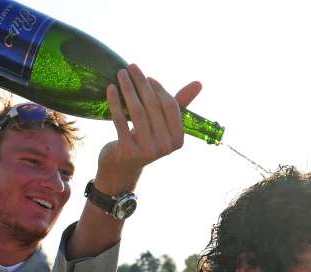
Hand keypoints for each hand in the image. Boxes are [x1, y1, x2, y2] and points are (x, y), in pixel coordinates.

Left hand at [94, 64, 201, 190]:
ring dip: (128, 88)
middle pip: (153, 107)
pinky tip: (111, 88)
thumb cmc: (146, 138)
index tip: (148, 77)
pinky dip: (115, 102)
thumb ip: (180, 104)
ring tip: (121, 73)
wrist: (123, 166)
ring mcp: (147, 150)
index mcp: (178, 140)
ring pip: (137, 112)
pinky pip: (120, 121)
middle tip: (131, 67)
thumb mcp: (163, 124)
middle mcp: (165, 147)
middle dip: (141, 83)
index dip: (159, 89)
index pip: (171, 107)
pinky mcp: (128, 151)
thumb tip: (199, 83)